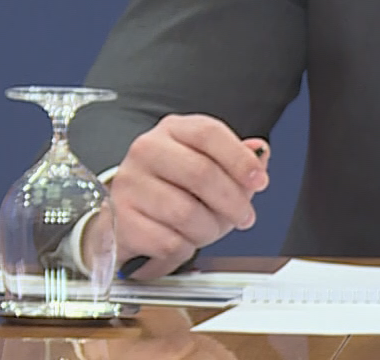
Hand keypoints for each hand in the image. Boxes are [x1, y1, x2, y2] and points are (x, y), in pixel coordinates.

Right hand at [110, 113, 268, 277]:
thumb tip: (259, 151)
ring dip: (209, 230)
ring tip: (209, 231)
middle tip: (244, 217)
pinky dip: (184, 249)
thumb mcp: (208, 163)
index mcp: (173, 130)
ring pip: (186, 214)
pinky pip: (168, 242)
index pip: (209, 134)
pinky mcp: (119, 220)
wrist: (126, 215)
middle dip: (233, 202)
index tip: (260, 181)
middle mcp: (147, 150)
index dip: (241, 159)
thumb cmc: (172, 186)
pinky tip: (182, 242)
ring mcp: (129, 184)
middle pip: (201, 173)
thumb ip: (238, 157)